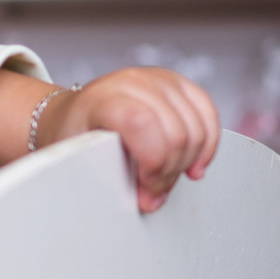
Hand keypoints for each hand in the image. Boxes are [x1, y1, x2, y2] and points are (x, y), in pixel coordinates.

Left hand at [35, 65, 221, 213]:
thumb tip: (150, 199)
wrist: (70, 114)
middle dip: (170, 172)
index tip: (145, 188)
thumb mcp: (80, 159)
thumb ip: (111, 180)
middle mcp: (134, 82)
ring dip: (187, 162)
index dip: (154, 162)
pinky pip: (209, 114)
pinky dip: (206, 145)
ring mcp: (160, 79)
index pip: (143, 124)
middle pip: (177, 132)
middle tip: (152, 192)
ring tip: (166, 179)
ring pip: (197, 128)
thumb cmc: (74, 137)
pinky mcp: (179, 84)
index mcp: (103, 98)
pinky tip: (194, 164)